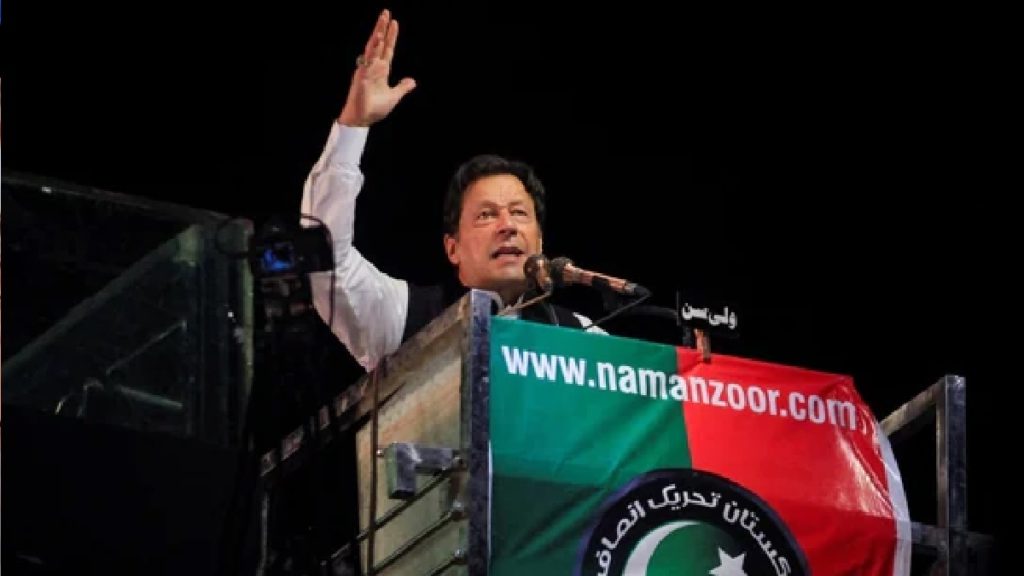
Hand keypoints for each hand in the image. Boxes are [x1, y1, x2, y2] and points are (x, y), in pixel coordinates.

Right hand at [338, 9, 416, 126]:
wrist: (363, 120)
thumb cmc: (375, 109)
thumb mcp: (394, 96)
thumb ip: (402, 87)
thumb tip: (412, 81)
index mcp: (381, 70)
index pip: (387, 49)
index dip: (391, 36)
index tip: (394, 23)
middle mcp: (373, 67)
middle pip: (379, 44)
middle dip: (382, 28)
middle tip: (386, 12)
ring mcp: (367, 69)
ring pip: (372, 48)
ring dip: (378, 34)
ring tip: (383, 21)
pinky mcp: (362, 75)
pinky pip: (367, 60)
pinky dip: (373, 50)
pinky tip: (378, 40)